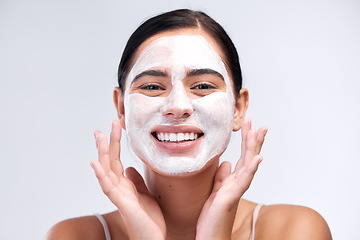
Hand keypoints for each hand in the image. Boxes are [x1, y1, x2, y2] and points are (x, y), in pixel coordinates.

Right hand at [90, 120, 165, 239]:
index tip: (113, 127)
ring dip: (103, 153)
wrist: (152, 239)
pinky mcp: (123, 204)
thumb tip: (129, 167)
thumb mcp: (145, 194)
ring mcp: (119, 195)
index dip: (115, 144)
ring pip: (107, 170)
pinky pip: (109, 188)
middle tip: (105, 125)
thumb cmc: (148, 219)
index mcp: (124, 184)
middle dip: (108, 142)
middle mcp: (119, 187)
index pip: (117, 160)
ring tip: (99, 136)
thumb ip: (136, 181)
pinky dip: (101, 175)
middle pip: (110, 161)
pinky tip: (95, 163)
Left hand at [196, 119, 266, 239]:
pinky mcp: (231, 197)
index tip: (247, 125)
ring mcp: (236, 189)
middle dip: (252, 139)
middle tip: (257, 123)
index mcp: (233, 180)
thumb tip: (227, 162)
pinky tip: (258, 157)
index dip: (245, 141)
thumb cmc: (213, 216)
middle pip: (248, 156)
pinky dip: (252, 168)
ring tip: (259, 132)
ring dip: (254, 147)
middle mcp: (238, 183)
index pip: (242, 156)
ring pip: (248, 164)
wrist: (211, 236)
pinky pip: (244, 180)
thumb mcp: (215, 191)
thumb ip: (222, 177)